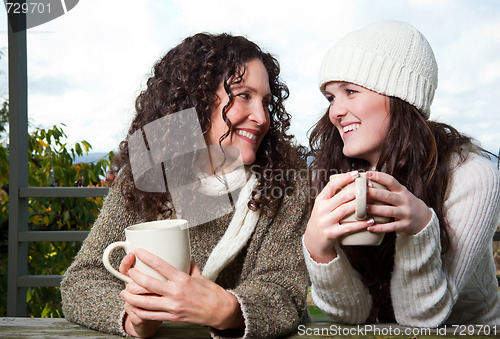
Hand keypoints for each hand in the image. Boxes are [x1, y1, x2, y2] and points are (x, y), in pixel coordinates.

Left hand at [120, 249, 244, 330]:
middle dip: (134, 277)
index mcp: (182, 279)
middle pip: (148, 283)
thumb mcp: (200, 275)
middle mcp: (176, 292)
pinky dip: (139, 311)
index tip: (138, 251)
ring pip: (145, 302)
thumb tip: (183, 258)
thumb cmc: (211, 292)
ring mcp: (173, 306)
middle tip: (128, 272)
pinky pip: (151, 315)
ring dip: (131, 297)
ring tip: (124, 292)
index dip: (147, 257)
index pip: (161, 265)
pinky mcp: (172, 317)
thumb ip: (189, 266)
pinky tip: (133, 307)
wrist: (220, 311)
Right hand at [304, 171, 374, 262]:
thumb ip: (334, 197)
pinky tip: (370, 220)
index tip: (356, 174)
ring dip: (360, 205)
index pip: (332, 185)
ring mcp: (325, 222)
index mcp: (320, 200)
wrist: (313, 240)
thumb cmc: (323, 220)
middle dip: (357, 191)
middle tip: (369, 188)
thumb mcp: (323, 207)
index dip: (344, 178)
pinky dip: (360, 223)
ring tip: (372, 202)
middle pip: (341, 197)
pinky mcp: (331, 233)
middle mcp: (321, 209)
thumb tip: (353, 184)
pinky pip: (348, 227)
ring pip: (345, 210)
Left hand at [365, 171, 431, 235]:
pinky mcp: (404, 225)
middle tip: (361, 192)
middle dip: (374, 193)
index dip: (379, 177)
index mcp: (402, 190)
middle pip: (388, 196)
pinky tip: (369, 227)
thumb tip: (369, 173)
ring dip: (375, 210)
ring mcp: (405, 213)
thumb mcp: (400, 192)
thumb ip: (387, 186)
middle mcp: (404, 201)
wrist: (423, 218)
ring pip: (388, 211)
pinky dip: (380, 228)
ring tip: (362, 209)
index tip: (367, 174)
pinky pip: (391, 227)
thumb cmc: (405, 202)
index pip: (391, 181)